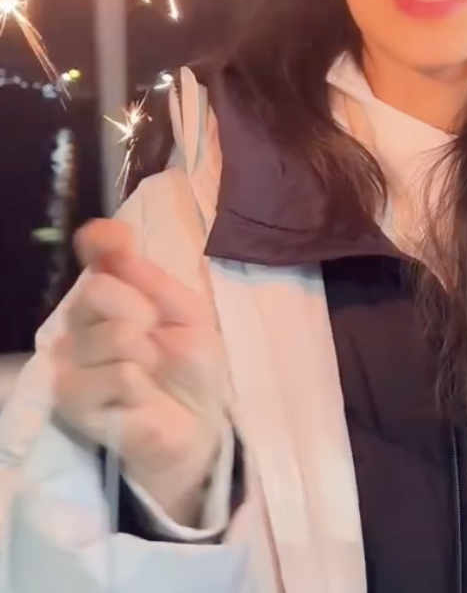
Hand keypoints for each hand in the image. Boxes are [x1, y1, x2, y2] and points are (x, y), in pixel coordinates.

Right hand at [53, 219, 227, 525]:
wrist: (196, 426)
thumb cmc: (191, 368)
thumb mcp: (190, 316)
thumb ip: (153, 281)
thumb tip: (116, 244)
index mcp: (115, 293)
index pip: (95, 252)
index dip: (102, 240)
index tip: (116, 241)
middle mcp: (84, 321)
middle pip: (96, 291)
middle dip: (142, 311)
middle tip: (157, 336)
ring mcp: (73, 361)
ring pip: (110, 335)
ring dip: (146, 354)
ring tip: (151, 372)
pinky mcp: (72, 400)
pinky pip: (116, 375)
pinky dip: (139, 384)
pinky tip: (138, 397)